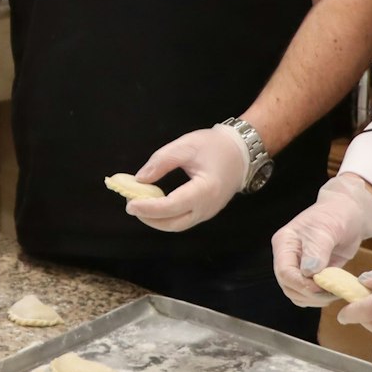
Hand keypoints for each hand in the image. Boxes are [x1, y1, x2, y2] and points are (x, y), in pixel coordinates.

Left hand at [125, 124, 249, 231]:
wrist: (241, 152)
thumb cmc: (215, 146)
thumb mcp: (186, 146)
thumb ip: (161, 161)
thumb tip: (139, 179)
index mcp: (205, 190)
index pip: (171, 206)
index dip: (149, 208)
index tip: (130, 203)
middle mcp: (207, 208)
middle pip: (173, 224)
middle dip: (149, 218)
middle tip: (131, 205)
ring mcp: (208, 213)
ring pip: (177, 225)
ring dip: (156, 220)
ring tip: (140, 205)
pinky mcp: (206, 212)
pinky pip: (183, 220)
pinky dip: (166, 217)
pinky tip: (155, 205)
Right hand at [271, 175, 371, 306]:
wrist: (349, 214)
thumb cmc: (336, 215)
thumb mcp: (326, 229)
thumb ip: (317, 250)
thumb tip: (308, 272)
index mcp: (284, 243)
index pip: (284, 271)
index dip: (301, 283)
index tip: (321, 286)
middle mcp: (287, 257)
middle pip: (288, 286)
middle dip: (309, 294)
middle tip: (331, 292)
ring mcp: (298, 267)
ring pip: (297, 294)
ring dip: (315, 299)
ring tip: (335, 292)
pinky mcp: (311, 275)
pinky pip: (309, 294)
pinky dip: (320, 298)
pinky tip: (334, 291)